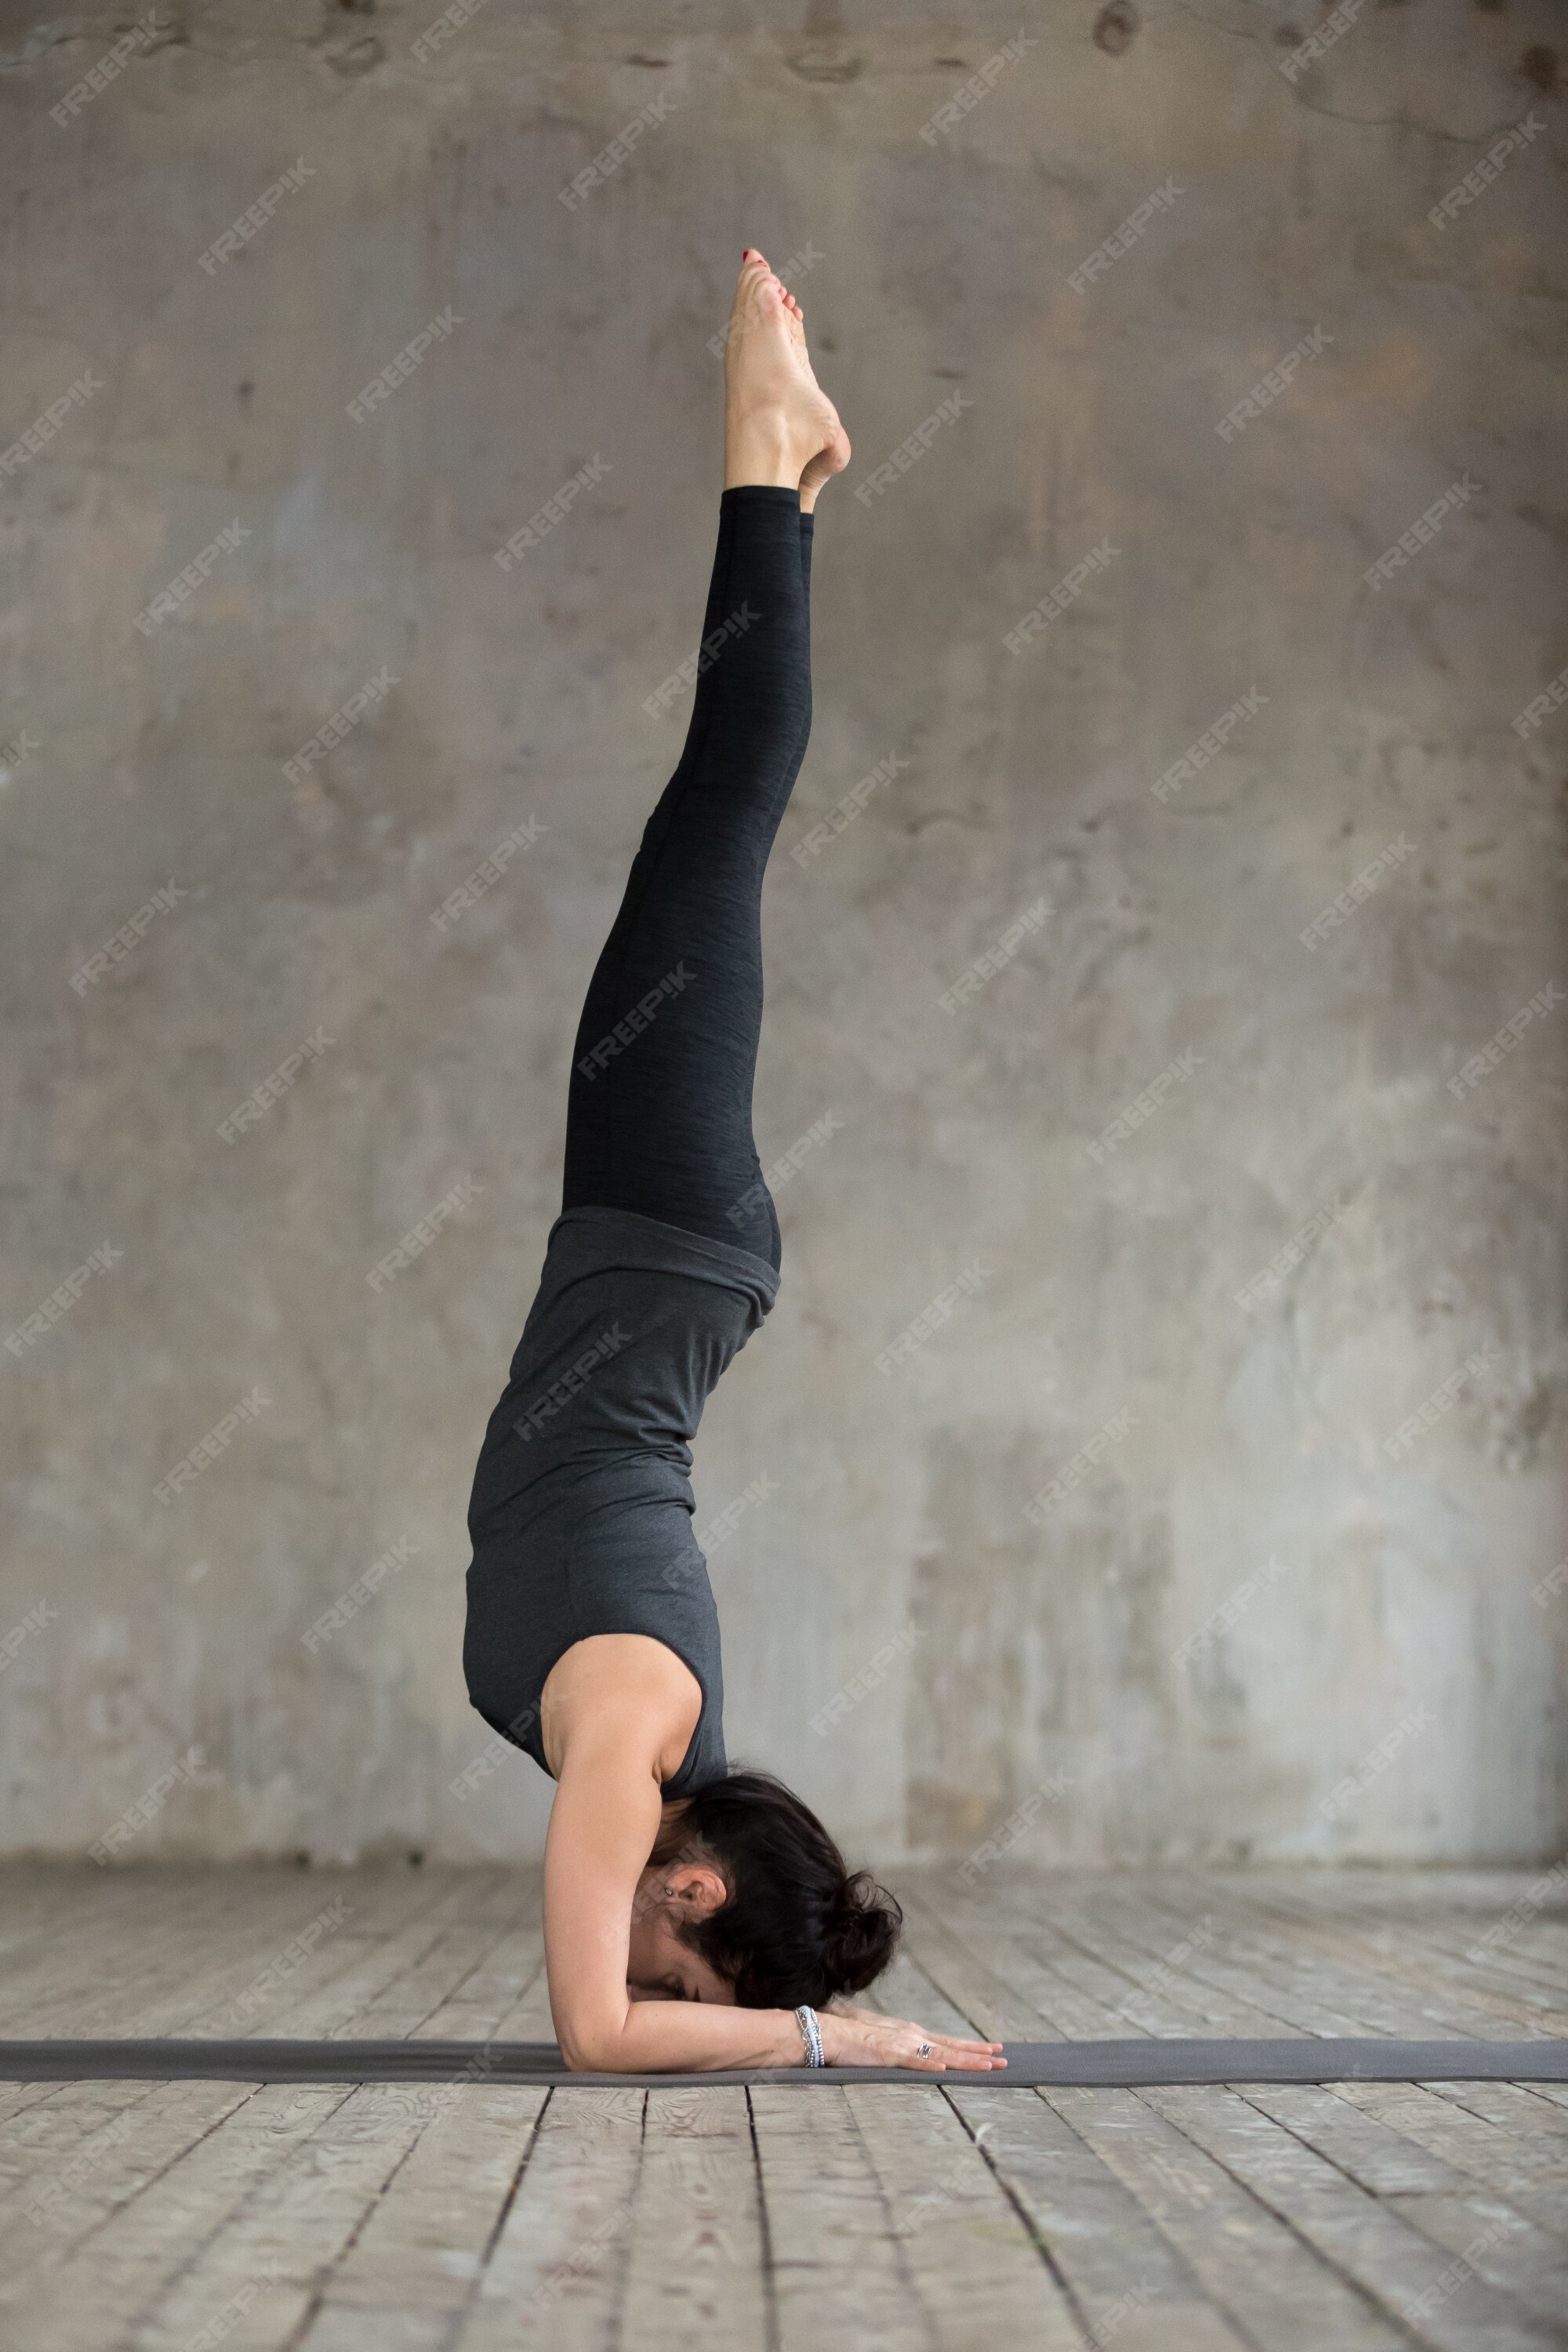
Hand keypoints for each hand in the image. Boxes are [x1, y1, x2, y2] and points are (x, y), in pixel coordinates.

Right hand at [817, 2007, 1005, 2071]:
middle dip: (979, 2053)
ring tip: (989, 2066)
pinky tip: (947, 2070)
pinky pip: (916, 2062)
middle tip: (1003, 2057)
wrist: (830, 2032)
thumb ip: (895, 2045)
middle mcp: (912, 2036)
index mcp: (910, 2034)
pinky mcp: (890, 2055)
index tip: (990, 2048)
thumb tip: (904, 2051)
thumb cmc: (851, 2036)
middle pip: (952, 2046)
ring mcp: (903, 2045)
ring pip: (942, 2054)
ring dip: (967, 2061)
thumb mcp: (880, 2039)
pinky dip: (932, 2066)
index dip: (969, 2046)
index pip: (946, 2041)